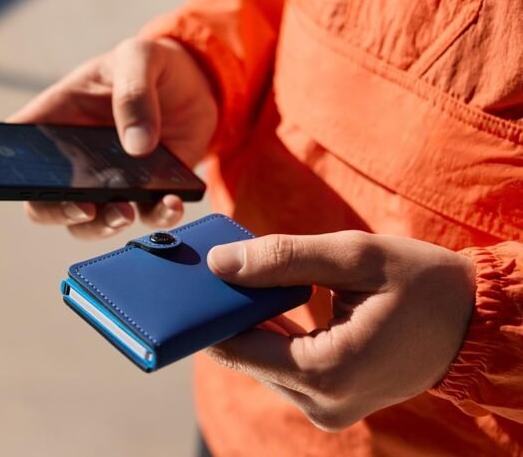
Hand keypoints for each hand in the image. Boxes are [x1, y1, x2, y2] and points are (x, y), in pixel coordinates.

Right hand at [9, 37, 217, 238]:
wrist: (198, 82)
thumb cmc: (151, 65)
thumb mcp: (139, 57)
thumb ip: (133, 92)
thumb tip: (137, 145)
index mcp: (57, 120)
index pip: (17, 150)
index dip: (5, 171)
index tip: (25, 180)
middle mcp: (75, 159)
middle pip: (44, 202)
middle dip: (58, 212)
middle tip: (85, 208)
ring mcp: (109, 181)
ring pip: (89, 222)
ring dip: (103, 227)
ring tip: (126, 213)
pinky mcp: (147, 192)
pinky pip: (146, 216)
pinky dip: (158, 216)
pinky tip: (171, 204)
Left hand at [205, 231, 475, 430]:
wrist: (473, 324)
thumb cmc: (422, 284)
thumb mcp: (354, 257)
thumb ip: (283, 258)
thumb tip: (220, 262)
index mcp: (327, 370)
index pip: (237, 347)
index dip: (209, 312)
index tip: (192, 281)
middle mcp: (321, 401)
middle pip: (245, 356)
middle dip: (228, 314)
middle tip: (216, 271)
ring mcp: (326, 408)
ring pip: (261, 363)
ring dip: (249, 324)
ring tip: (241, 281)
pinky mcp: (329, 403)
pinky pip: (283, 368)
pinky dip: (271, 337)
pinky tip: (266, 303)